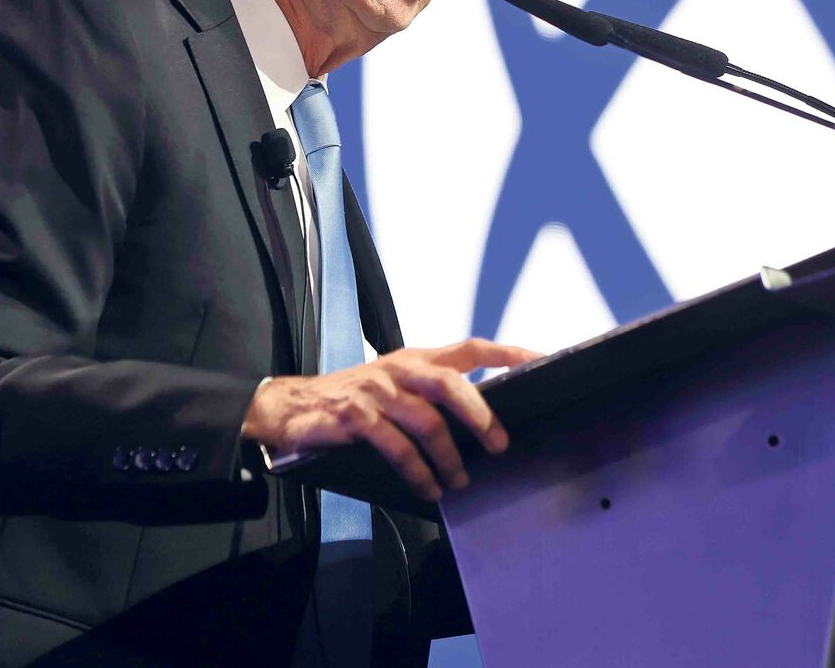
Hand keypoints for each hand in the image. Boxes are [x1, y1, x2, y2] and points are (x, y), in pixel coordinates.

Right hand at [242, 338, 542, 501]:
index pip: (471, 348)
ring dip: (448, 457)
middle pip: (452, 383)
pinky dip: (416, 471)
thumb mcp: (395, 385)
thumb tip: (482, 418)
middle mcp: (400, 369)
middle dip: (481, 415)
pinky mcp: (356, 416)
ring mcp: (377, 391)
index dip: (508, 354)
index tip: (543, 361)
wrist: (290, 407)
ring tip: (457, 481)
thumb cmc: (352, 399)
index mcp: (416, 359)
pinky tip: (426, 487)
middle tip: (499, 445)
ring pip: (427, 421)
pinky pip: (396, 447)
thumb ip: (431, 394)